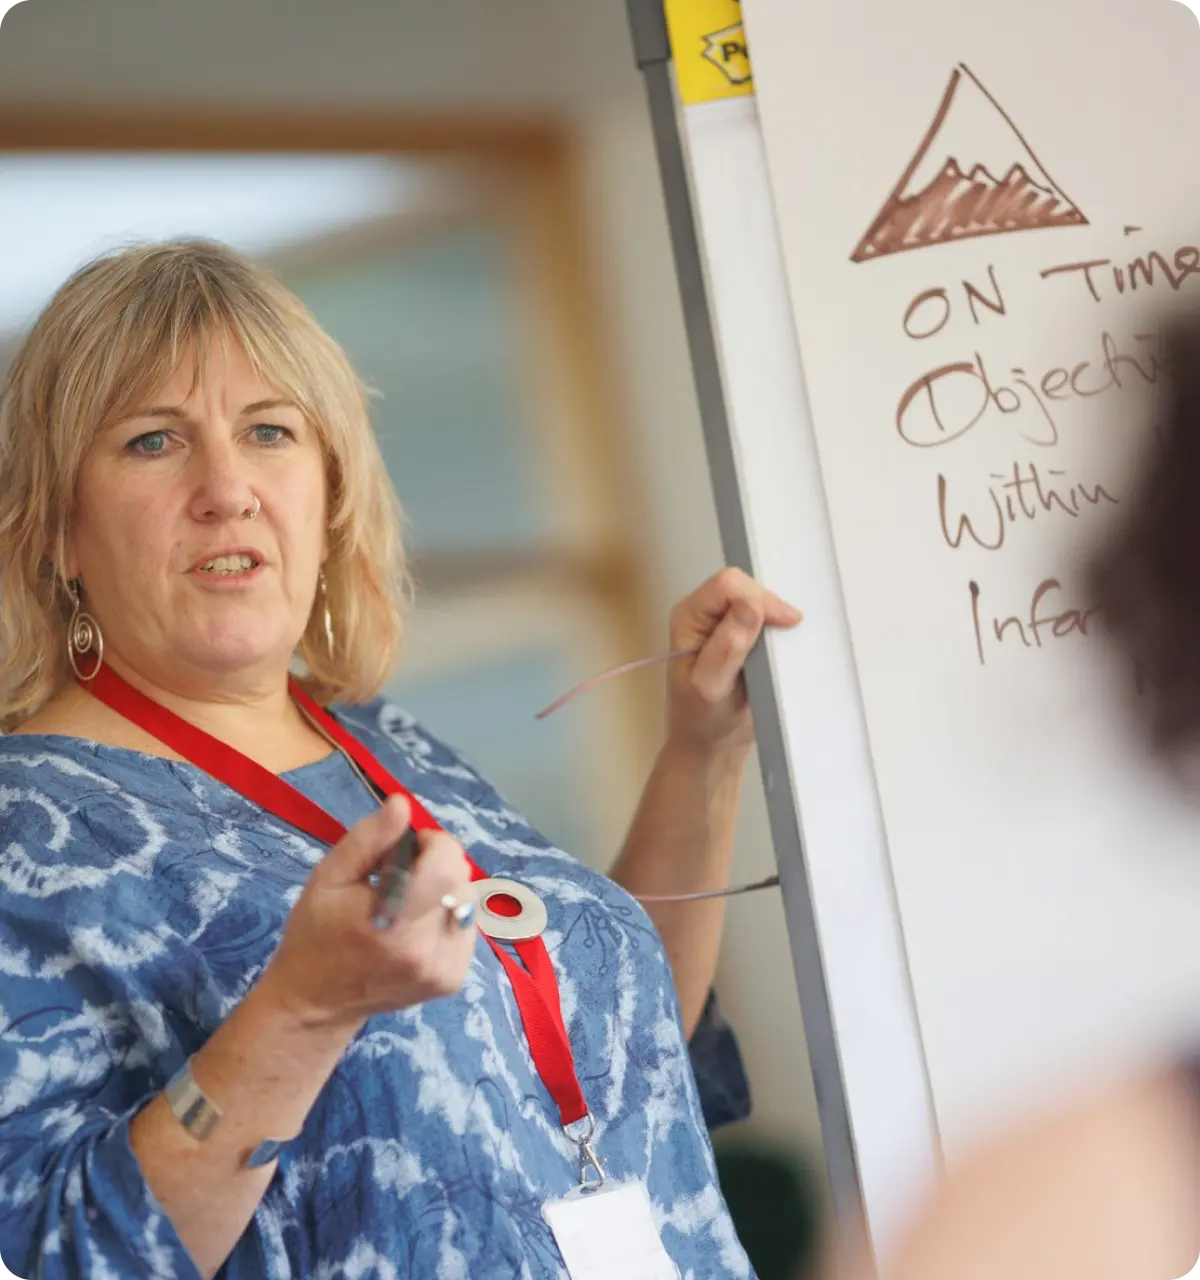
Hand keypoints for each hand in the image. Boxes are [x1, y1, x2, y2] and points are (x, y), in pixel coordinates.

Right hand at [261, 795, 476, 1032]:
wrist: (316, 1003)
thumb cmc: (316, 934)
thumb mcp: (329, 877)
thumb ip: (369, 838)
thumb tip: (403, 804)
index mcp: (393, 923)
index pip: (447, 865)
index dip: (433, 844)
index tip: (406, 847)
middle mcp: (427, 950)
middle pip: (461, 880)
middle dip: (437, 865)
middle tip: (399, 876)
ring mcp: (445, 969)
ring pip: (468, 901)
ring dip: (444, 890)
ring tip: (406, 903)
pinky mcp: (452, 980)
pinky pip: (466, 927)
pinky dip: (447, 916)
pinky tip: (416, 926)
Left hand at [666, 567, 802, 756]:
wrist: (710, 742)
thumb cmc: (703, 719)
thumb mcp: (711, 687)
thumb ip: (727, 648)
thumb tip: (749, 607)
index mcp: (688, 617)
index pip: (727, 585)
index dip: (757, 599)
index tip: (783, 623)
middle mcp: (703, 612)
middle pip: (744, 586)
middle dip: (767, 606)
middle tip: (785, 635)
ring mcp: (721, 621)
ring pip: (756, 597)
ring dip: (774, 616)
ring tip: (783, 642)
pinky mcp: (739, 633)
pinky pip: (762, 615)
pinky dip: (776, 625)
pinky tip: (782, 643)